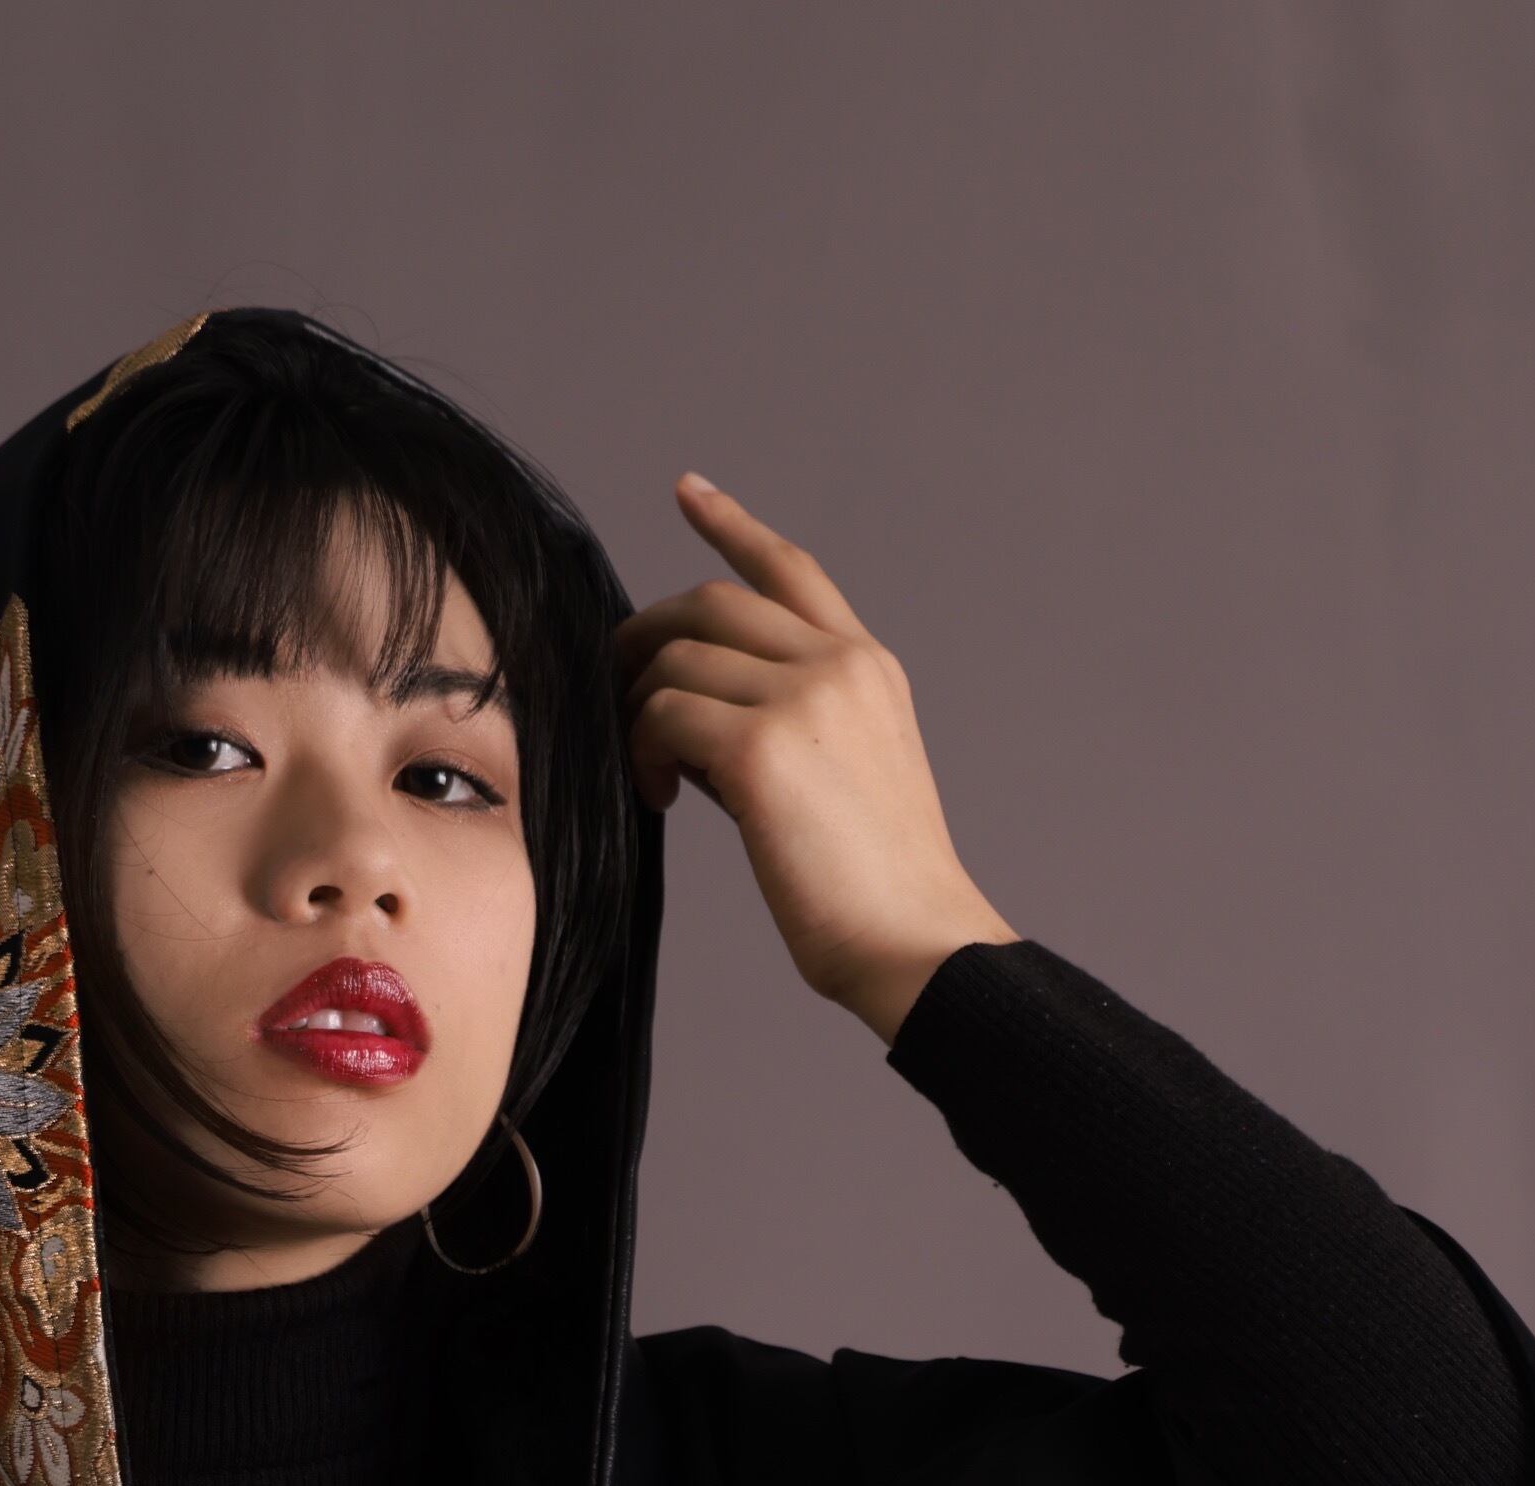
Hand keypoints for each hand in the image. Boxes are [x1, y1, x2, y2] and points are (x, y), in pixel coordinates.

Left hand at [614, 474, 1016, 1043]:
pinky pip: (663, 716)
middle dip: (647, 638)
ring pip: (677, 658)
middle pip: (710, 603)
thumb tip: (687, 713)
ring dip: (641, 711)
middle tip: (616, 692)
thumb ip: (784, 725)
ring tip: (652, 773)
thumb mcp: (845, 779)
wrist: (917, 944)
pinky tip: (659, 796)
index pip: (790, 570)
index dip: (732, 524)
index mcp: (868, 668)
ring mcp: (804, 698)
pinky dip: (642, 751)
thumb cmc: (876, 892)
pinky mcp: (763, 748)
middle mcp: (840, 665)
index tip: (687, 491)